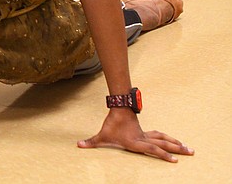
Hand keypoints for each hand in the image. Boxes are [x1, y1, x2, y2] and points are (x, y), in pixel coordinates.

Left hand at [78, 108, 193, 161]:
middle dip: (177, 148)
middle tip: (191, 152)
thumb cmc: (111, 124)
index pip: (152, 149)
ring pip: (164, 138)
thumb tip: (78, 145)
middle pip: (164, 143)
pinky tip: (175, 141)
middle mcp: (144, 139)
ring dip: (176, 143)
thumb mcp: (101, 136)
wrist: (118, 108)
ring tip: (188, 147)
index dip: (163, 154)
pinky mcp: (145, 131)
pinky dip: (168, 138)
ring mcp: (146, 134)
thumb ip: (91, 142)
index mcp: (136, 142)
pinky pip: (159, 135)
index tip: (175, 160)